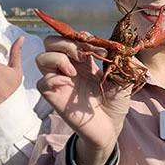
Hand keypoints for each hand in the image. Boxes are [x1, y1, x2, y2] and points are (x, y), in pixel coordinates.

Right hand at [35, 36, 130, 164]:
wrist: (111, 126)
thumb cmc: (116, 102)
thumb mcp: (123, 77)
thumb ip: (122, 61)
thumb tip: (122, 47)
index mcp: (83, 60)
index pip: (70, 37)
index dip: (82, 38)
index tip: (102, 52)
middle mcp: (68, 67)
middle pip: (50, 42)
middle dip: (65, 44)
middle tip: (82, 57)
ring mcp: (60, 81)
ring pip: (41, 58)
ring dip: (57, 59)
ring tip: (74, 73)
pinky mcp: (54, 97)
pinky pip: (41, 82)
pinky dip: (52, 79)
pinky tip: (68, 83)